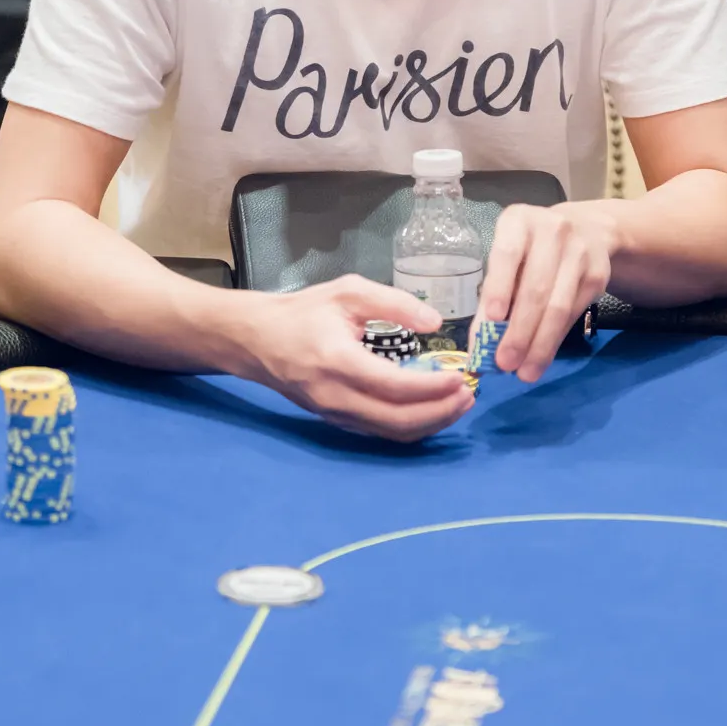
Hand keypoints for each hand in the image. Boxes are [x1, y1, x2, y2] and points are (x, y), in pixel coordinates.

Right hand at [246, 277, 474, 441]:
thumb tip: (434, 321)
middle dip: (440, 412)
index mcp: (338, 361)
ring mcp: (335, 415)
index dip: (433, 388)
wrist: (257, 341)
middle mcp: (336, 397)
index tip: (461, 377)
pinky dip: (411, 427)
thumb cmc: (303, 312)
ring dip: (430, 424)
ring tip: (458, 405)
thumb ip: (393, 302)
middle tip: (469, 395)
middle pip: (397, 420)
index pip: (394, 386)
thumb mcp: (347, 292)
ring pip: (391, 433)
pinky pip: (380, 433)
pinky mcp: (336, 422)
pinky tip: (431, 411)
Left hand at [480, 204, 611, 383]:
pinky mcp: (598, 274)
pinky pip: (574, 313)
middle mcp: (552, 230)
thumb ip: (491, 299)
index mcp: (518, 221)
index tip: (492, 318)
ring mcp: (580, 251)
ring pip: (558, 306)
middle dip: (519, 331)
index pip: (507, 254)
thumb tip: (478, 349)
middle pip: (536, 288)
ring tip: (524, 372)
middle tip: (504, 364)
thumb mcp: (508, 261)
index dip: (500, 286)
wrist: (587, 230)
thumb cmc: (532, 251)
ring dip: (540, 344)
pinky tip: (542, 356)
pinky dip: (555, 339)